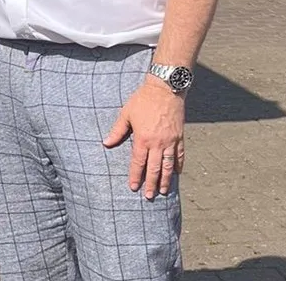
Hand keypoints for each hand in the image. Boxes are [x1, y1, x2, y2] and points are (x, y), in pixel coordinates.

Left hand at [103, 77, 185, 200]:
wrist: (165, 88)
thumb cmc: (143, 100)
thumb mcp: (126, 113)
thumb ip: (117, 130)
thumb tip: (106, 143)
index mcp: (143, 138)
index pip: (138, 162)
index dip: (136, 176)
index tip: (134, 188)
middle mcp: (157, 143)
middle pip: (154, 168)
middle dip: (151, 184)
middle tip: (149, 196)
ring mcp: (170, 140)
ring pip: (168, 165)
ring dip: (166, 180)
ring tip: (163, 191)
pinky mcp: (179, 136)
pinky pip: (179, 154)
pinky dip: (178, 165)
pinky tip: (176, 173)